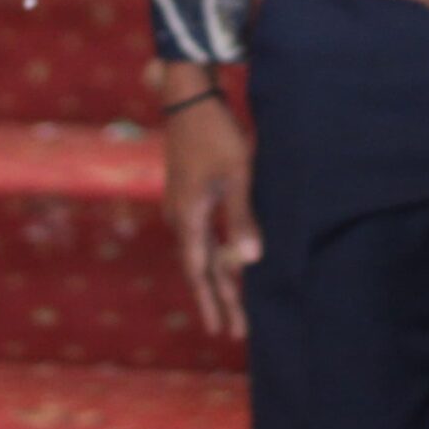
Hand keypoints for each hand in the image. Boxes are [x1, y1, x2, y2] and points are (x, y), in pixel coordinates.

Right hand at [161, 73, 259, 338]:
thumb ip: (242, 219)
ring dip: (215, 278)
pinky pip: (198, 234)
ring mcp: (180, 203)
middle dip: (218, 299)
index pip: (202, 271)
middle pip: (199, 267)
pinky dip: (211, 254)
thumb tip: (249, 261)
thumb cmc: (216, 134)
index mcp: (190, 216)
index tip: (225, 331)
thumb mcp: (236, 176)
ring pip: (198, 251)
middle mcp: (179, 215)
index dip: (215, 302)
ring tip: (230, 304)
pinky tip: (221, 258)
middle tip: (232, 331)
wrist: (187, 97)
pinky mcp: (185, 192)